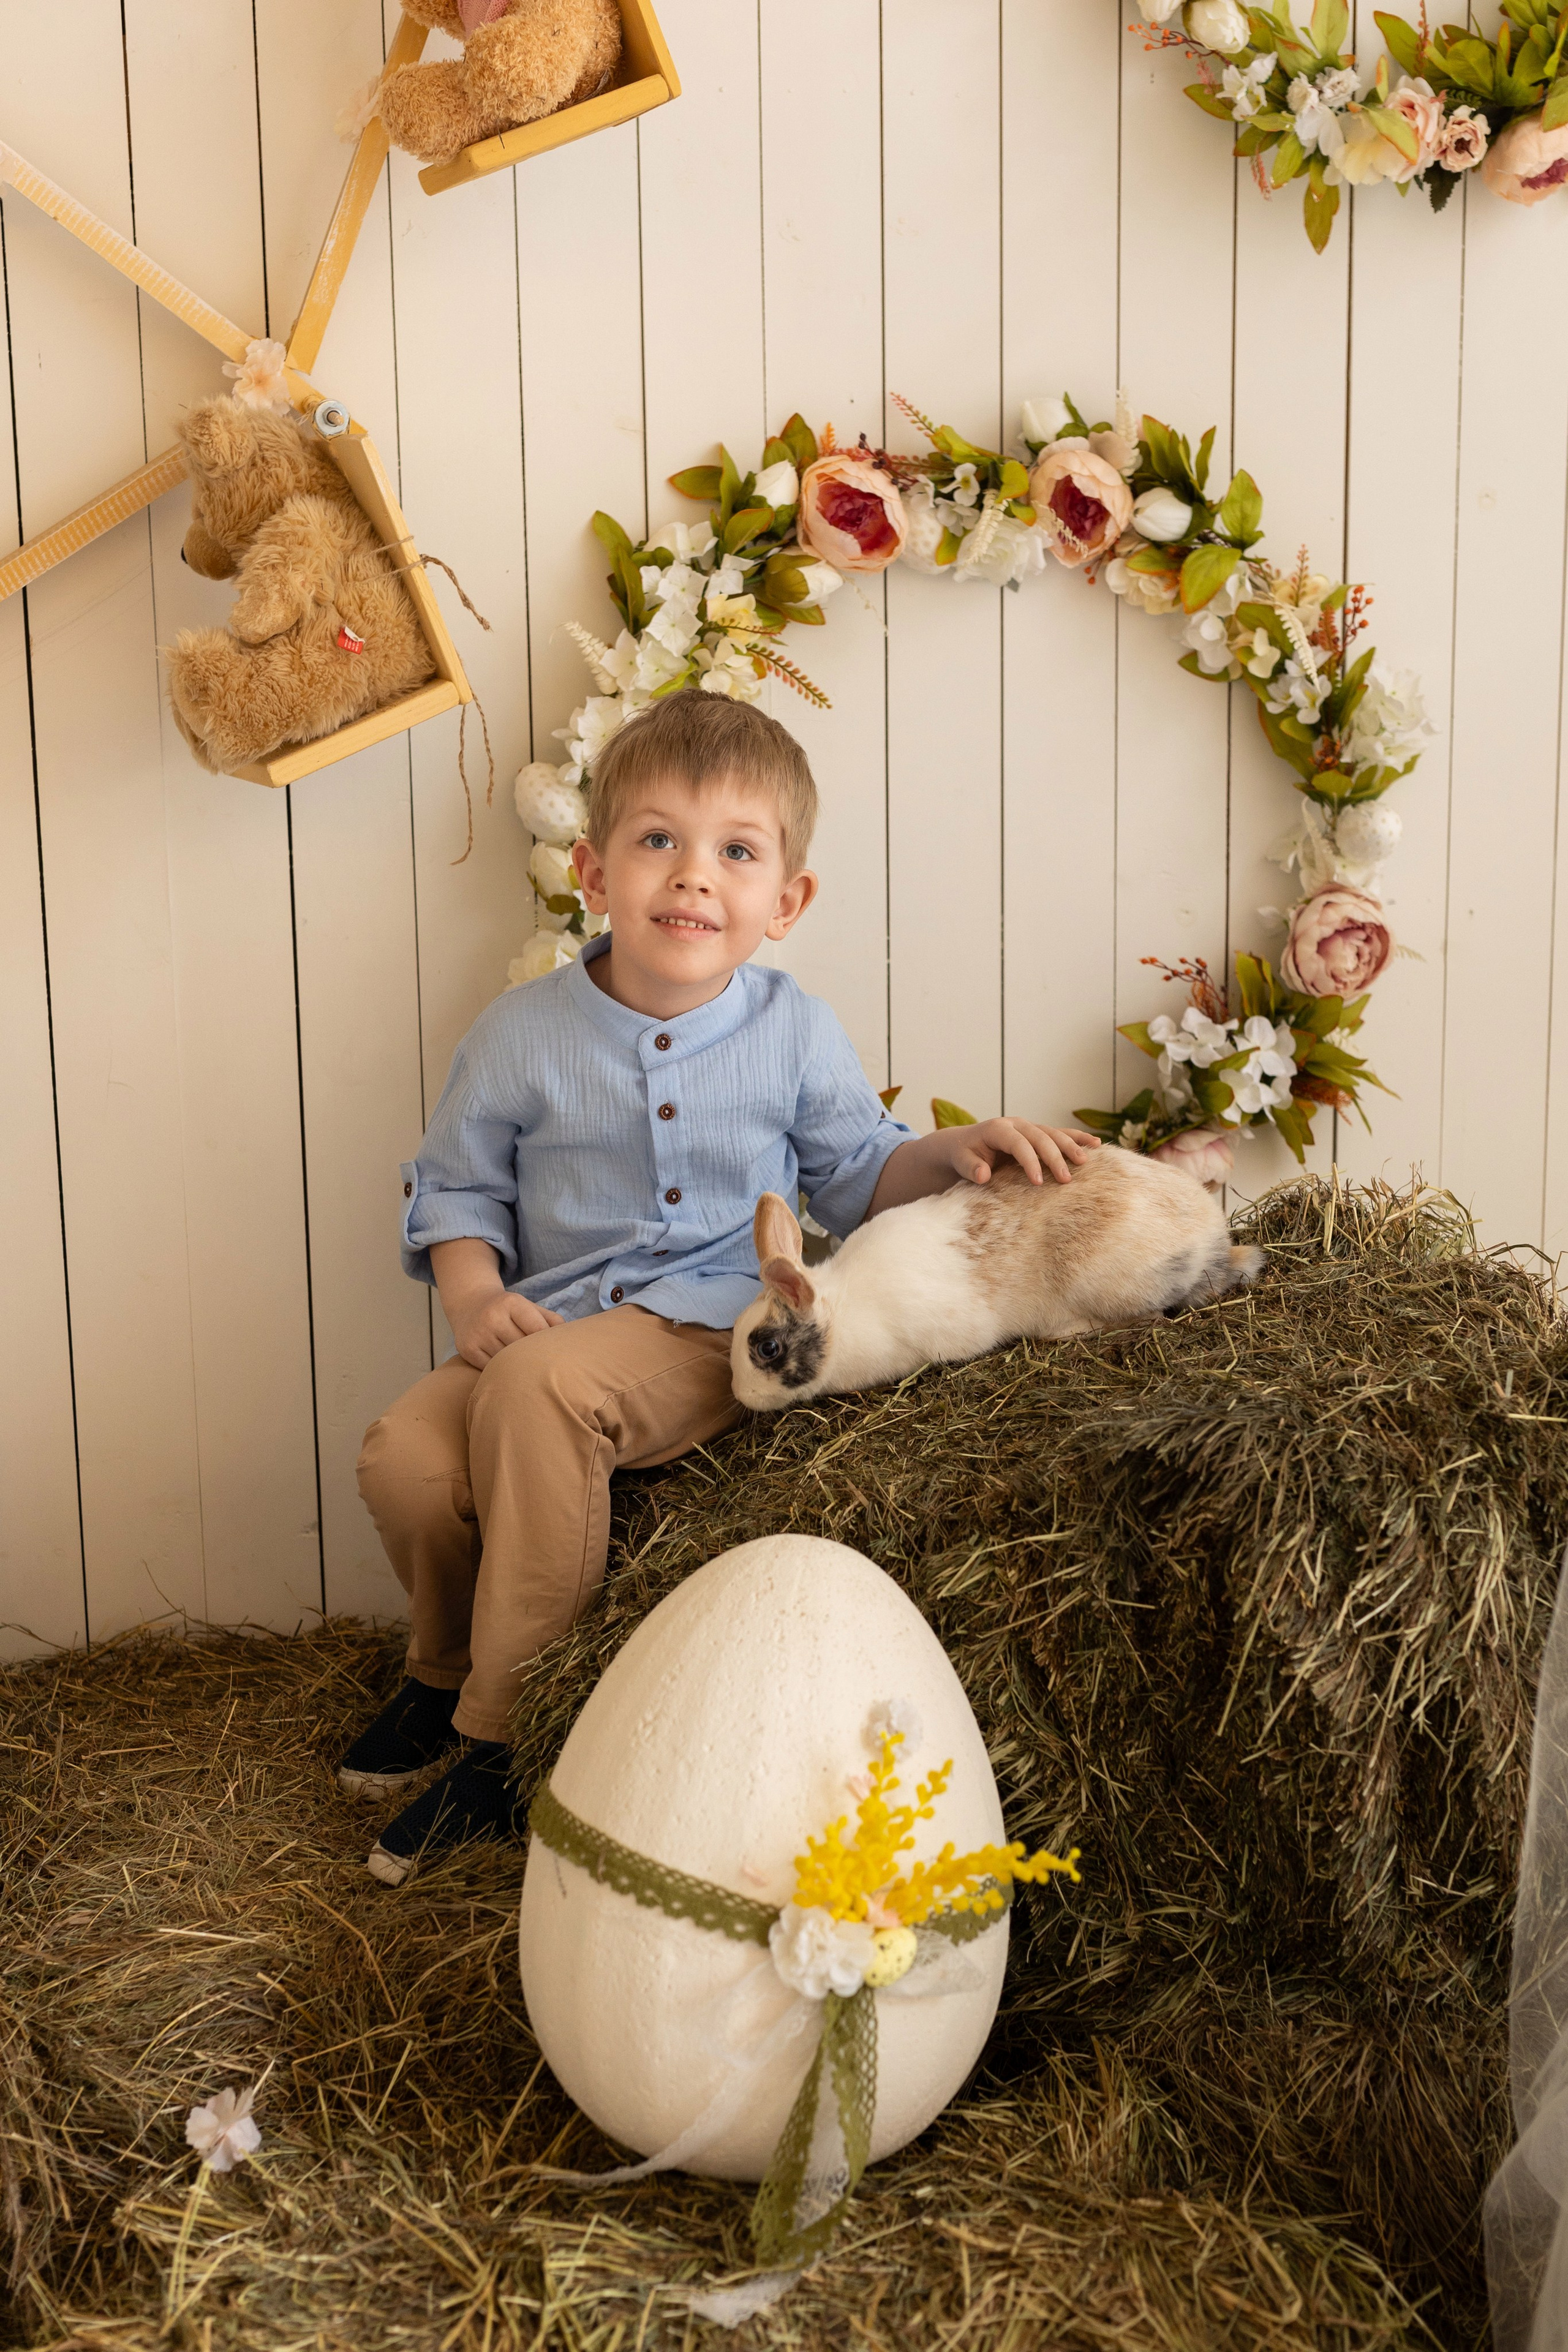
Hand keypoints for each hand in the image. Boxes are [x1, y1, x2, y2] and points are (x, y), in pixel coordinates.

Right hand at [449, 1288, 562, 1368]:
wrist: (469, 1304)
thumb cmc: (507, 1309)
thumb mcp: (528, 1307)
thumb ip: (551, 1319)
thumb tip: (569, 1337)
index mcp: (511, 1303)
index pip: (537, 1329)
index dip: (547, 1343)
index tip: (553, 1352)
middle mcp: (492, 1317)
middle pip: (522, 1347)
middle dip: (534, 1356)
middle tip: (544, 1366)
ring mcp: (478, 1335)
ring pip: (507, 1360)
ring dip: (519, 1366)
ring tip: (528, 1369)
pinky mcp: (468, 1350)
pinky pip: (491, 1368)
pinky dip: (501, 1370)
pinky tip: (508, 1369)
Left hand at [943, 1118, 1099, 1187]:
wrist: (964, 1144)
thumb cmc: (963, 1155)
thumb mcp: (960, 1161)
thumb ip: (970, 1167)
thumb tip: (982, 1175)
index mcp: (998, 1129)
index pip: (1018, 1143)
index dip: (1029, 1161)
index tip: (1038, 1183)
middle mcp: (1016, 1124)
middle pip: (1040, 1137)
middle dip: (1054, 1157)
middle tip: (1066, 1180)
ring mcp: (1029, 1127)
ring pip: (1053, 1133)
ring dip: (1071, 1146)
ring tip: (1086, 1161)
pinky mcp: (1037, 1134)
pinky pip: (1059, 1134)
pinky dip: (1076, 1138)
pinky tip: (1095, 1144)